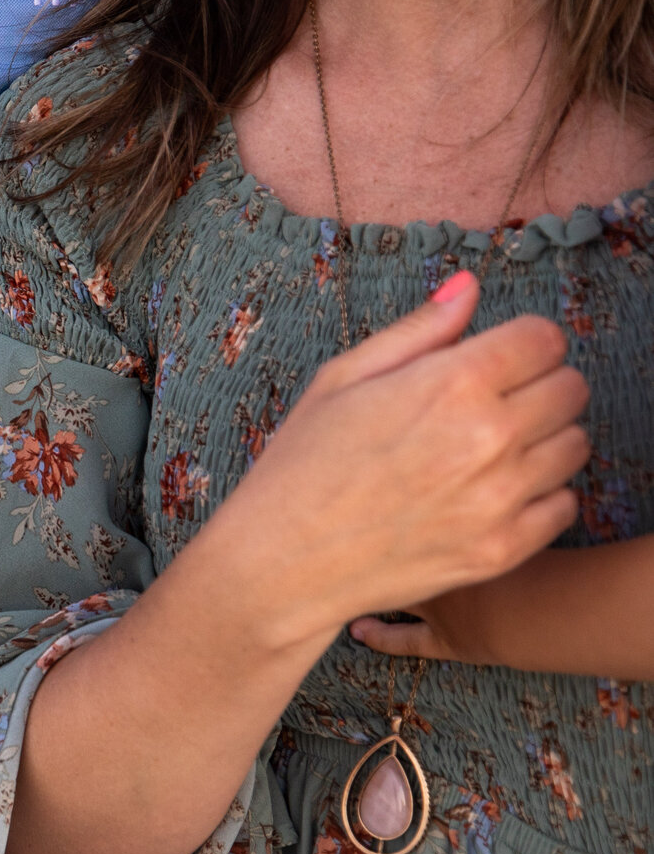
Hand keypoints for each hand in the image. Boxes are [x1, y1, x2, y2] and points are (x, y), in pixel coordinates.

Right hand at [203, 271, 588, 649]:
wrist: (278, 566)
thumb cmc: (299, 469)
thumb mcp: (340, 381)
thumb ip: (417, 331)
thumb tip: (469, 287)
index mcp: (451, 384)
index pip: (545, 339)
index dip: (520, 345)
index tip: (496, 362)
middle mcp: (488, 438)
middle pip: (571, 388)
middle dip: (536, 388)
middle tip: (489, 409)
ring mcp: (500, 499)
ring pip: (575, 445)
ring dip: (542, 442)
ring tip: (486, 455)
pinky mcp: (503, 549)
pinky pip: (563, 504)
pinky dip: (538, 497)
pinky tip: (489, 496)